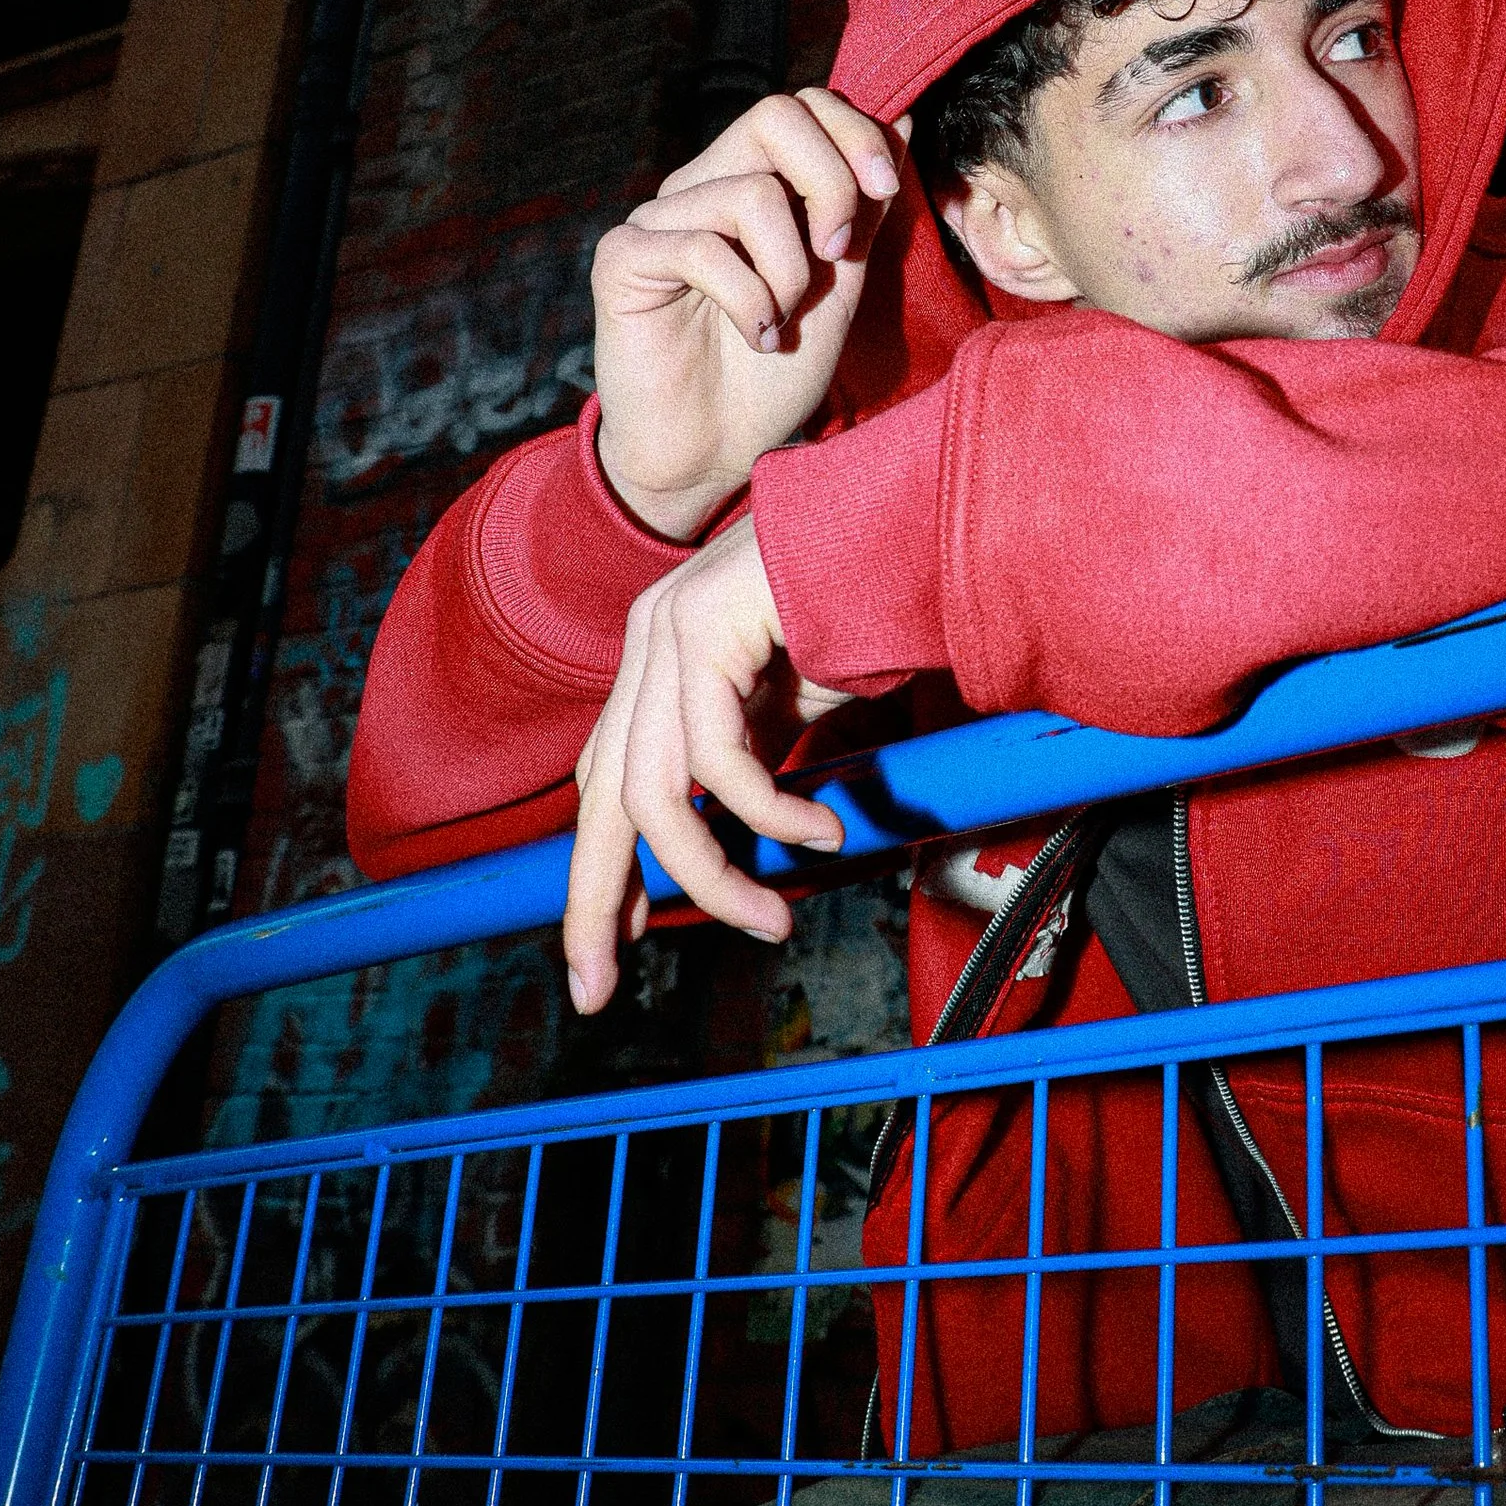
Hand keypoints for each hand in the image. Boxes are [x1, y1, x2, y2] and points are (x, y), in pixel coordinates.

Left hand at [564, 514, 846, 1008]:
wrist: (912, 520)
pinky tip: (821, 830)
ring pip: (651, 792)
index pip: (605, 786)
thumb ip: (752, 761)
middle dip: (593, 902)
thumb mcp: (792, 705)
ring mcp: (669, 626)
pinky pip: (714, 756)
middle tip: (600, 985)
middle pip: (599, 799)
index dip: (602, 874)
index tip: (615, 949)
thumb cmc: (863, 605)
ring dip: (710, 875)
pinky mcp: (706, 621)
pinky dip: (767, 811)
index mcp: (660, 659)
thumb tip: (740, 846)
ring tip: (769, 915)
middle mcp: (649, 639)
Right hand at [592, 90, 908, 541]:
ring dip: (790, 270)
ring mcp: (660, 219)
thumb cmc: (775, 375)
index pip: (805, 105)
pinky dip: (748, 299)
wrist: (714, 455)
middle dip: (832, 181)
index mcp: (753, 182)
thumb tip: (904, 120)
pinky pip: (701, 246)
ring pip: (750, 193)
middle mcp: (703, 186)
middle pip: (775, 115)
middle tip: (837, 253)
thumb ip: (866, 207)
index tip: (887, 189)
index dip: (854, 132)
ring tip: (781, 322)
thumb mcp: (840, 285)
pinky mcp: (624, 259)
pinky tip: (756, 337)